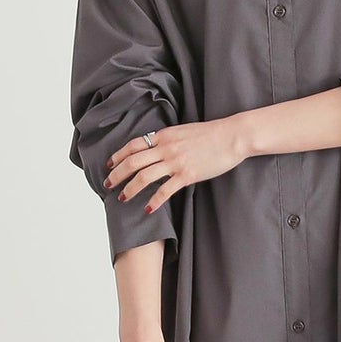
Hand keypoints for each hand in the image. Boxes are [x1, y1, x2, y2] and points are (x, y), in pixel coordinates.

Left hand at [103, 116, 248, 213]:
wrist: (232, 136)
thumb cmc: (212, 134)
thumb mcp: (184, 131)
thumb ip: (168, 140)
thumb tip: (157, 147)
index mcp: (164, 135)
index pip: (133, 145)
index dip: (118, 155)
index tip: (109, 165)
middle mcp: (166, 148)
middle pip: (132, 162)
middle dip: (116, 175)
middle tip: (107, 185)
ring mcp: (176, 162)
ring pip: (144, 177)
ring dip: (130, 189)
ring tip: (123, 199)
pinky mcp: (188, 175)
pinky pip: (165, 190)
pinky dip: (154, 201)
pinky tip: (148, 210)